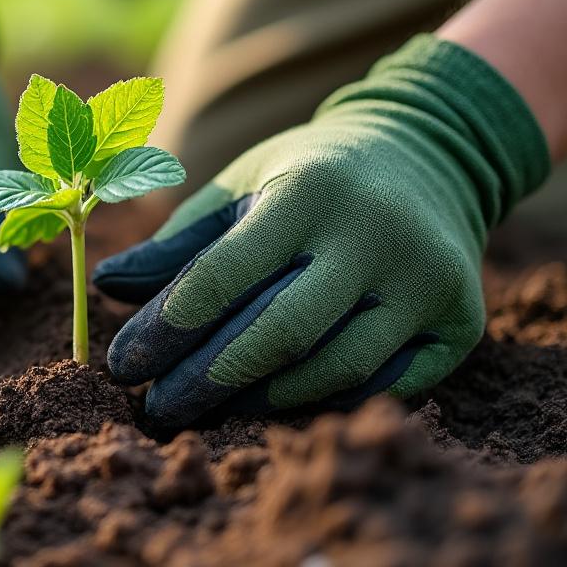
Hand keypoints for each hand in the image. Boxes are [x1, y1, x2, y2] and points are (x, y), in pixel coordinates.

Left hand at [94, 36, 550, 428]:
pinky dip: (322, 402)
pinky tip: (271, 407)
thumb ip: (177, 241)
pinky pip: (385, 385)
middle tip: (154, 411)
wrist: (426, 155)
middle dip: (206, 380)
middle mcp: (376, 235)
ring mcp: (427, 281)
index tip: (122, 365)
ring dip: (260, 401)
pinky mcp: (460, 322)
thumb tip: (105, 285)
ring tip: (205, 412)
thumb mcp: (240, 187)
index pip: (225, 274)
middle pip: (280, 332)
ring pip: (334, 368)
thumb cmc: (306, 178)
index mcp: (309, 190)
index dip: (167, 327)